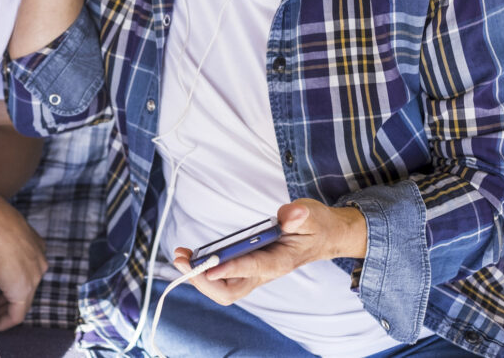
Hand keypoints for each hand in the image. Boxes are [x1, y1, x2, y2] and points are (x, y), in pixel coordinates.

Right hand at [0, 193, 47, 330]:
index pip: (24, 270)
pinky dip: (1, 322)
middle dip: (1, 299)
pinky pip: (15, 315)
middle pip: (22, 287)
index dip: (7, 280)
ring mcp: (34, 277)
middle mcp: (39, 261)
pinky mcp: (23, 291)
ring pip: (19, 303)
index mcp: (35, 245)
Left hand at [173, 199, 366, 305]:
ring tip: (180, 256)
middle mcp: (263, 272)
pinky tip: (190, 257)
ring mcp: (253, 273)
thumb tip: (291, 214)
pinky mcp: (246, 268)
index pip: (252, 268)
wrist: (322, 236)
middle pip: (230, 290)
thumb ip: (298, 216)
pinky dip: (203, 271)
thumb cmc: (314, 226)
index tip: (209, 266)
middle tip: (183, 259)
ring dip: (198, 276)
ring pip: (222, 288)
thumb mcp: (310, 215)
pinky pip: (221, 278)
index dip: (229, 268)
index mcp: (279, 261)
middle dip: (203, 279)